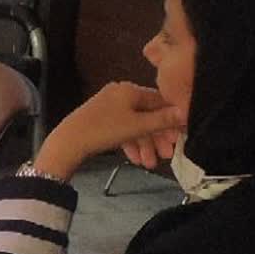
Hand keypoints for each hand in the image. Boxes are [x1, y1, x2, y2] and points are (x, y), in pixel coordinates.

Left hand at [33, 82, 185, 180]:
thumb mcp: (138, 126)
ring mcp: (109, 107)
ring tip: (150, 163)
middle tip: (167, 154)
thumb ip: (163, 120)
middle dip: (158, 137)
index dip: (172, 119)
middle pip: (147, 115)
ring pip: (135, 125)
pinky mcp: (101, 120)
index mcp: (130, 90)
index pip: (159, 101)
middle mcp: (120, 94)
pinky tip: (136, 159)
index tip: (180, 135)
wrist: (70, 141)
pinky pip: (122, 130)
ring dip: (145, 145)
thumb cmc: (105, 130)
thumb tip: (185, 112)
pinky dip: (131, 143)